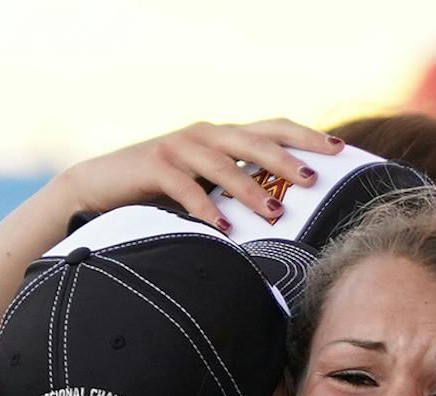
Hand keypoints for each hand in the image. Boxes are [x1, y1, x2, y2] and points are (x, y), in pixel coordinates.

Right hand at [52, 119, 341, 232]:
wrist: (97, 187)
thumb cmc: (157, 192)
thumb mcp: (201, 184)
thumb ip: (234, 187)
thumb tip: (282, 213)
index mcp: (221, 136)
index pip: (272, 127)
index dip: (305, 136)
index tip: (338, 151)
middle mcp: (204, 134)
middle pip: (254, 141)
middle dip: (285, 161)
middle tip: (311, 180)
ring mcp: (178, 147)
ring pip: (223, 165)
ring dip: (250, 190)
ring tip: (273, 214)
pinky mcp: (153, 165)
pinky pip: (186, 187)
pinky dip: (206, 208)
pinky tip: (224, 228)